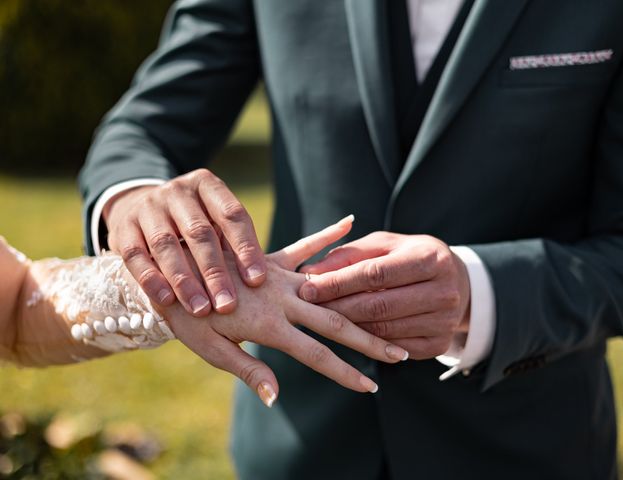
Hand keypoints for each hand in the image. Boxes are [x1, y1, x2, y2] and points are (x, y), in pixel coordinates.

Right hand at [104, 169, 265, 316]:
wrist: (141, 206)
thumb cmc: (195, 223)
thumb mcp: (216, 221)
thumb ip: (237, 243)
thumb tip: (269, 282)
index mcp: (208, 185)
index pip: (232, 215)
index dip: (245, 248)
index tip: (257, 280)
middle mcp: (177, 192)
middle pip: (199, 232)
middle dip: (215, 272)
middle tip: (228, 304)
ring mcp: (148, 207)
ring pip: (166, 244)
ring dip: (185, 280)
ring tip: (201, 310)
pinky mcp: (123, 228)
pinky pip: (135, 255)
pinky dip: (151, 279)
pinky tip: (167, 301)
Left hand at [160, 218, 409, 407]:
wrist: (167, 270)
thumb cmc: (186, 315)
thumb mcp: (210, 350)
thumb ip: (248, 370)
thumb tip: (277, 399)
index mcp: (268, 326)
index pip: (316, 356)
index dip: (345, 373)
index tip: (371, 386)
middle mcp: (282, 299)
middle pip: (336, 322)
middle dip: (369, 341)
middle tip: (398, 354)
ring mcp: (279, 276)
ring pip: (331, 289)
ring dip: (362, 298)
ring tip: (391, 301)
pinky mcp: (271, 258)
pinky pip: (305, 246)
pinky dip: (328, 235)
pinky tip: (350, 221)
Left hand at [298, 232, 470, 359]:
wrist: (457, 282)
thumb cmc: (409, 257)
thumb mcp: (384, 246)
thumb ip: (348, 256)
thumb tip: (309, 271)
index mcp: (430, 258)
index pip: (375, 274)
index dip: (338, 283)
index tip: (307, 288)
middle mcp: (444, 291)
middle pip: (378, 306)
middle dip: (337, 308)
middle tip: (307, 308)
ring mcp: (444, 321)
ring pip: (383, 331)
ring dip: (347, 328)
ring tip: (320, 321)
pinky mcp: (438, 345)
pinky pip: (393, 349)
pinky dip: (367, 343)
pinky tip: (348, 334)